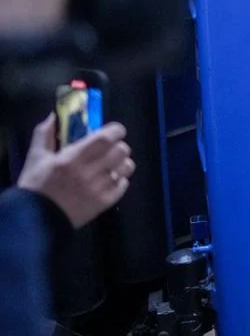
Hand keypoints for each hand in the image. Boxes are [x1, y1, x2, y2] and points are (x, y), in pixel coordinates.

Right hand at [17, 115, 134, 227]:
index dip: (115, 131)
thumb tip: (54, 116)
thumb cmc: (36, 186)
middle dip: (119, 146)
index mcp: (73, 158)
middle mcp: (89, 172)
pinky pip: (124, 185)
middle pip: (121, 150)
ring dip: (122, 163)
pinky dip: (120, 180)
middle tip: (111, 149)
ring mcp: (99, 188)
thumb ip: (45, 134)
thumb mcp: (36, 157)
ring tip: (112, 165)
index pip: (106, 138)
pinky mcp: (104, 203)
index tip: (114, 131)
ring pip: (127, 167)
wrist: (36, 220)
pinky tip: (109, 180)